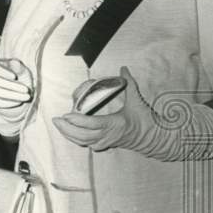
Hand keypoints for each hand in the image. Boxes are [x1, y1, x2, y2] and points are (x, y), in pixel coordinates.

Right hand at [0, 59, 33, 112]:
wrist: (22, 93)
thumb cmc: (21, 78)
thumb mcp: (22, 70)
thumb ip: (18, 66)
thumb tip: (14, 63)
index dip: (2, 71)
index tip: (15, 77)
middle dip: (11, 85)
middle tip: (26, 89)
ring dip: (12, 95)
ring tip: (27, 96)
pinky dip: (9, 102)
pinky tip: (19, 101)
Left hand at [52, 66, 212, 160]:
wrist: (156, 138)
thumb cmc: (147, 120)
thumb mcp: (137, 101)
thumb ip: (130, 83)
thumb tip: (124, 68)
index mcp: (115, 124)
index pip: (92, 124)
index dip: (78, 121)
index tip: (66, 114)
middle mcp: (109, 135)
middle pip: (83, 136)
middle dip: (67, 129)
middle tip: (56, 120)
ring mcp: (107, 142)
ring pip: (83, 142)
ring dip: (69, 134)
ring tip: (59, 125)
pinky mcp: (106, 145)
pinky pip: (87, 144)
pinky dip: (76, 139)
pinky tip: (69, 132)